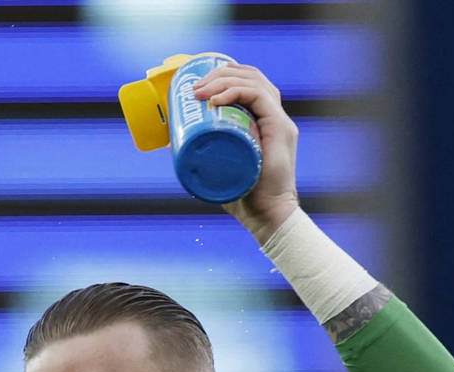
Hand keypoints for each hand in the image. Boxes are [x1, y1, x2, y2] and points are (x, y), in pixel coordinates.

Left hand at [192, 63, 298, 238]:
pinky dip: (236, 92)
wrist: (267, 216)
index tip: (195, 86)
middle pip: (250, 76)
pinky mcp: (281, 128)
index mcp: (263, 119)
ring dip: (223, 80)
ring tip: (199, 92)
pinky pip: (259, 97)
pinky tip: (216, 100)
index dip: (223, 75)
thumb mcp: (218, 168)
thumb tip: (172, 141)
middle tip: (193, 88)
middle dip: (219, 74)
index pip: (247, 82)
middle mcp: (274, 116)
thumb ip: (201, 153)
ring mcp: (279, 120)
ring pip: (254, 81)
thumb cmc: (243, 197)